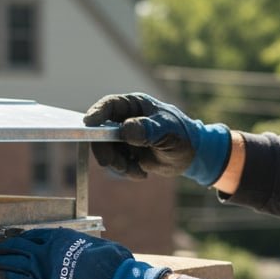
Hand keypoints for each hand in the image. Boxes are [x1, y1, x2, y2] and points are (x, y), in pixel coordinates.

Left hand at [0, 227, 167, 278]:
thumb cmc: (118, 270)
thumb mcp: (100, 248)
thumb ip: (84, 248)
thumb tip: (86, 251)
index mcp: (61, 239)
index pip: (30, 236)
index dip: (14, 238)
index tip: (4, 239)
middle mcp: (47, 251)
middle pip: (14, 247)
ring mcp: (42, 270)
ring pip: (7, 262)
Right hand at [84, 93, 230, 185]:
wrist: (191, 156)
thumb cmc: (183, 136)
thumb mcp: (167, 132)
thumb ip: (148, 129)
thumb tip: (126, 129)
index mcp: (135, 105)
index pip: (110, 105)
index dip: (97, 113)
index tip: (88, 124)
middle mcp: (125, 119)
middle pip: (101, 131)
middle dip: (104, 149)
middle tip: (110, 163)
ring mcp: (123, 137)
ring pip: (106, 150)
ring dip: (117, 164)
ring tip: (136, 171)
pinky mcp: (125, 153)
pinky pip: (116, 163)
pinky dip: (126, 171)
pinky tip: (142, 173)